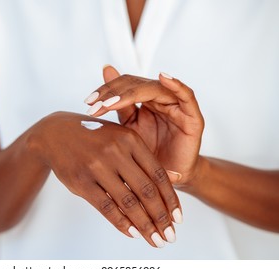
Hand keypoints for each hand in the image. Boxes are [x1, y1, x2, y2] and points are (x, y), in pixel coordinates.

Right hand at [30, 111, 182, 246]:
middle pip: (146, 191)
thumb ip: (146, 158)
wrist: (55, 133)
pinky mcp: (81, 181)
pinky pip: (106, 207)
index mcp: (130, 139)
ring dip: (145, 226)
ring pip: (128, 202)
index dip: (171, 199)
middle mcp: (115, 151)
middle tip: (170, 236)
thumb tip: (176, 178)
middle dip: (161, 218)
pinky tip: (133, 233)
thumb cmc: (94, 137)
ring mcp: (96, 167)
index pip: (158, 175)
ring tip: (155, 240)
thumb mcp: (121, 139)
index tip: (178, 218)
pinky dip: (121, 223)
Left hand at [85, 66, 203, 184]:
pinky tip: (163, 78)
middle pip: (136, 84)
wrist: (168, 179)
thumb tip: (96, 90)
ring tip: (111, 102)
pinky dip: (177, 85)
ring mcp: (176, 106)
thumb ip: (118, 107)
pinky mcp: (192, 117)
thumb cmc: (147, 156)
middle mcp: (159, 99)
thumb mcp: (128, 131)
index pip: (123, 86)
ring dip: (131, 93)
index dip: (106, 91)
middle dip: (113, 93)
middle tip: (94, 103)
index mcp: (143, 101)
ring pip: (154, 88)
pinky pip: (187, 96)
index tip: (88, 103)